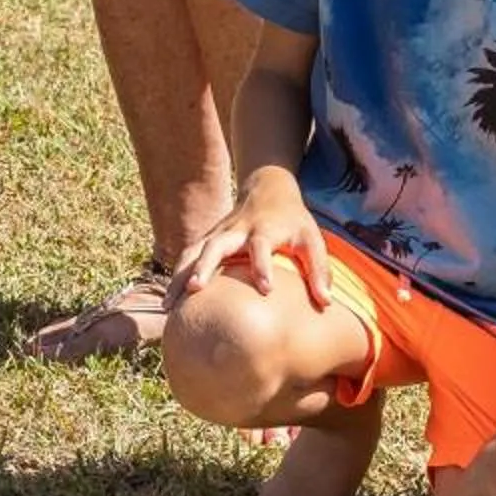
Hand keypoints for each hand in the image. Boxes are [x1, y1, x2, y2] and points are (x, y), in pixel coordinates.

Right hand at [174, 168, 327, 304]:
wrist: (268, 189)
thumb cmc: (293, 222)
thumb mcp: (312, 240)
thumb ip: (319, 270)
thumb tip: (326, 303)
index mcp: (264, 229)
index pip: (261, 246)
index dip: (263, 265)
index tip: (266, 289)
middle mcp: (236, 230)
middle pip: (215, 245)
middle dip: (204, 266)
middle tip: (195, 290)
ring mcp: (218, 233)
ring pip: (193, 252)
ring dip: (179, 276)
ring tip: (169, 306)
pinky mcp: (207, 239)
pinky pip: (186, 257)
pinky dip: (175, 277)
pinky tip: (169, 302)